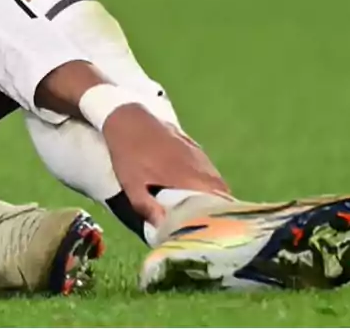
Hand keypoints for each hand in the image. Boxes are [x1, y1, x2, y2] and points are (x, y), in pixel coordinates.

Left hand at [100, 104, 228, 226]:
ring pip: (215, 178)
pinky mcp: (193, 146)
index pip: (219, 200)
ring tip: (202, 209)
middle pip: (221, 191)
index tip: (217, 228)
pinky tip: (193, 187)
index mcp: (188, 176)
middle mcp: (199, 165)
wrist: (128, 119)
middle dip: (218, 207)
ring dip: (213, 193)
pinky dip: (206, 179)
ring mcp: (198, 153)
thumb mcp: (132, 184)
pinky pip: (207, 167)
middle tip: (208, 222)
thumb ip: (147, 207)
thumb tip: (163, 229)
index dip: (221, 216)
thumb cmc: (129, 155)